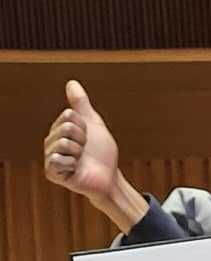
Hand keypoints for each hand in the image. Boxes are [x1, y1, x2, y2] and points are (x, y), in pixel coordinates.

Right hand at [43, 80, 146, 231]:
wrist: (109, 178)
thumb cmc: (102, 153)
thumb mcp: (93, 124)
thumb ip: (81, 104)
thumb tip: (71, 83)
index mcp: (59, 129)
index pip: (69, 115)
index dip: (84, 126)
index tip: (88, 138)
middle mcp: (51, 142)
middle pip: (66, 127)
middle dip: (83, 139)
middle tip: (85, 151)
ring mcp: (50, 157)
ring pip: (64, 142)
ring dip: (79, 152)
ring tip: (81, 160)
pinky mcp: (52, 173)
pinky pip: (58, 159)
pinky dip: (72, 164)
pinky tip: (75, 170)